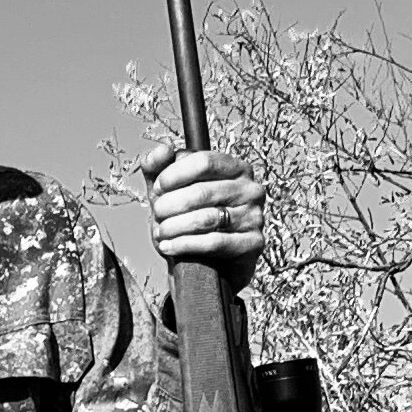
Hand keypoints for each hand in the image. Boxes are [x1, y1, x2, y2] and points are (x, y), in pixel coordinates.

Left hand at [143, 138, 268, 274]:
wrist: (205, 264)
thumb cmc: (188, 220)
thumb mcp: (169, 192)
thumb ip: (159, 168)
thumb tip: (162, 148)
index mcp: (235, 168)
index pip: (204, 161)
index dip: (174, 174)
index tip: (157, 188)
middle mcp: (251, 189)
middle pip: (202, 192)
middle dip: (170, 204)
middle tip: (156, 214)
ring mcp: (255, 216)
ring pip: (206, 218)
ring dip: (174, 226)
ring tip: (160, 232)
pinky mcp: (253, 243)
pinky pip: (214, 242)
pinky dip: (184, 244)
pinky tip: (167, 246)